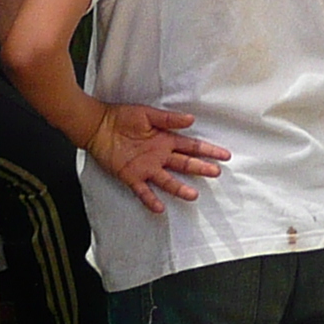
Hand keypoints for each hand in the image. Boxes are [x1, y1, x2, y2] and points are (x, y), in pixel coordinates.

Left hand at [88, 104, 230, 213]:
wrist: (99, 126)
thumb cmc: (123, 117)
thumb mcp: (147, 114)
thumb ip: (168, 119)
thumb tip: (191, 119)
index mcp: (166, 140)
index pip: (192, 147)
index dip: (208, 151)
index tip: (224, 155)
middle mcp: (160, 156)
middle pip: (185, 164)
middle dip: (201, 168)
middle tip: (216, 173)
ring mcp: (146, 168)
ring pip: (167, 181)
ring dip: (180, 189)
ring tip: (194, 195)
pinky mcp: (131, 176)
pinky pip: (143, 191)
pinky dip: (151, 200)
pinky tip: (160, 209)